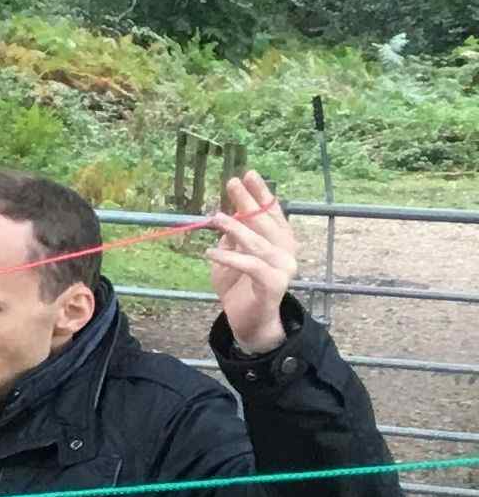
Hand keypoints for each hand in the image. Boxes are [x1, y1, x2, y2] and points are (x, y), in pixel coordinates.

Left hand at [208, 169, 294, 356]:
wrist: (248, 322)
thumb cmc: (238, 287)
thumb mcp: (229, 257)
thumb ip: (231, 238)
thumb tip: (225, 215)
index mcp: (278, 241)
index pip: (271, 212)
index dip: (261, 193)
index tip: (248, 174)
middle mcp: (286, 252)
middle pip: (266, 222)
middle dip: (248, 201)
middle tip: (232, 182)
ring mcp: (283, 268)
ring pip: (258, 243)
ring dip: (236, 229)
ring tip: (216, 217)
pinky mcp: (273, 285)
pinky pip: (250, 266)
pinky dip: (229, 258)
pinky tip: (209, 252)